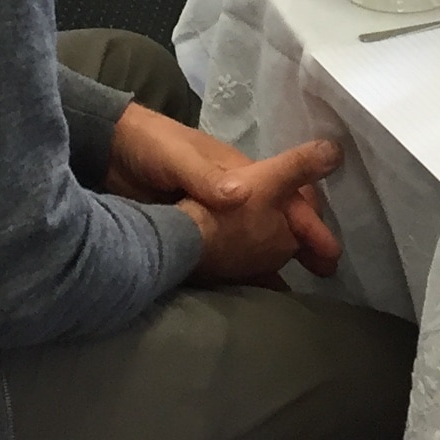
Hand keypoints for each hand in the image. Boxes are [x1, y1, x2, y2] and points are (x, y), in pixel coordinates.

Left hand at [112, 108, 340, 278]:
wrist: (109, 152)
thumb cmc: (151, 145)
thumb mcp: (179, 156)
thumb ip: (207, 176)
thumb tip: (243, 197)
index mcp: (239, 172)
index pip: (288, 193)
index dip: (310, 220)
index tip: (329, 247)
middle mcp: (235, 195)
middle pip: (279, 220)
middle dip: (304, 242)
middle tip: (327, 271)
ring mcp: (214, 216)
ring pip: (256, 241)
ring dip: (277, 262)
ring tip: (296, 292)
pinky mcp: (191, 232)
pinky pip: (226, 256)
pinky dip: (243, 272)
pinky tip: (252, 295)